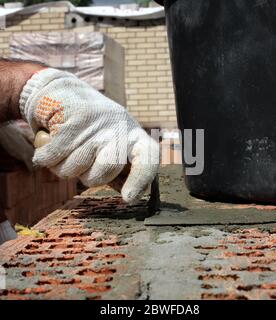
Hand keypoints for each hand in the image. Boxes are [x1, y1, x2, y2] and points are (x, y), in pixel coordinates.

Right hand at [20, 68, 159, 203]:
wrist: (62, 92)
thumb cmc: (91, 130)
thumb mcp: (112, 145)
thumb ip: (120, 169)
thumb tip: (130, 195)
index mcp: (134, 137)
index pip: (148, 159)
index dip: (140, 180)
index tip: (128, 197)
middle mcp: (120, 128)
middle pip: (103, 172)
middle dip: (87, 176)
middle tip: (84, 162)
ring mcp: (97, 123)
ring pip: (73, 168)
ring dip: (63, 165)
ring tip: (68, 145)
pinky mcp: (72, 119)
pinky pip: (53, 156)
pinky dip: (46, 156)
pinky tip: (51, 140)